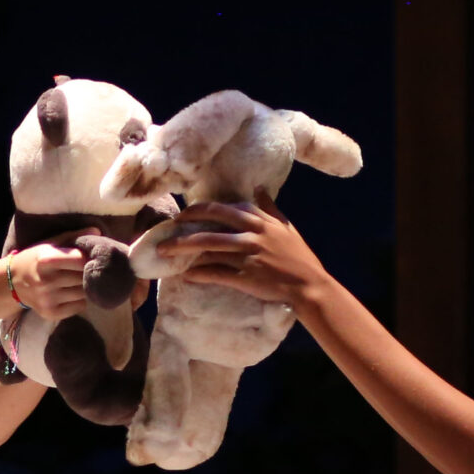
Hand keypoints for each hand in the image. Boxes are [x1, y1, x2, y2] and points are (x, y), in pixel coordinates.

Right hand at [8, 243, 87, 320]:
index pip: (80, 260)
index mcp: (45, 260)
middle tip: (84, 270)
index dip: (88, 258)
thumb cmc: (34, 259)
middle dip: (87, 272)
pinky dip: (80, 299)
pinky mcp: (51, 313)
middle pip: (83, 277)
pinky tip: (70, 293)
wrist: (12, 282)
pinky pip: (80, 306)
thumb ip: (73, 237)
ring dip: (84, 286)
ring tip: (76, 281)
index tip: (89, 258)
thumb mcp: (49, 244)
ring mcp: (47, 299)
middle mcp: (45, 281)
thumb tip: (98, 232)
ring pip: (84, 293)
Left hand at [160, 203, 333, 308]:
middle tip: (169, 227)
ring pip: (208, 247)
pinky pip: (215, 272)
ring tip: (164, 252)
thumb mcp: (286, 227)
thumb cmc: (298, 257)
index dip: (202, 209)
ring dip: (183, 248)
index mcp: (260, 220)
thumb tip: (259, 188)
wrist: (309, 285)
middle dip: (186, 223)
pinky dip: (198, 273)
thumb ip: (270, 208)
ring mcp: (247, 255)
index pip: (224, 208)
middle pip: (211, 223)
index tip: (186, 213)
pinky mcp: (245, 277)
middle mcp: (251, 234)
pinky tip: (184, 274)